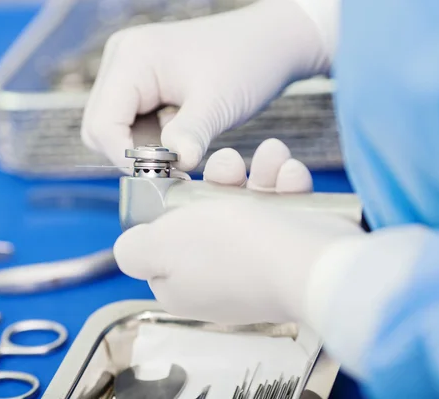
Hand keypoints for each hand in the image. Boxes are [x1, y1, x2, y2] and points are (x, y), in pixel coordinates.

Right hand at [81, 0, 334, 170]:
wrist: (268, 42)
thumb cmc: (248, 61)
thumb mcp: (219, 102)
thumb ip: (192, 134)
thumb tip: (176, 166)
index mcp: (133, 58)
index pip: (103, 123)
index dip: (124, 158)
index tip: (158, 179)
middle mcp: (122, 59)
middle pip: (99, 127)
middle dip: (131, 155)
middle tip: (173, 170)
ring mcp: (129, 70)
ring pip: (114, 130)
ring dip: (144, 150)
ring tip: (185, 150)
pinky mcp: (141, 83)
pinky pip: (131, 124)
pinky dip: (151, 141)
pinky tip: (183, 138)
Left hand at [113, 139, 363, 324]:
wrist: (311, 264)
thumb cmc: (232, 251)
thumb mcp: (162, 246)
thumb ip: (135, 248)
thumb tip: (127, 248)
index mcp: (181, 282)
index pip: (164, 243)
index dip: (168, 210)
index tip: (179, 184)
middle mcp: (218, 276)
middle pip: (206, 215)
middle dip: (218, 179)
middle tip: (228, 164)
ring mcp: (258, 264)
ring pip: (248, 205)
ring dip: (259, 173)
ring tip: (271, 156)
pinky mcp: (292, 250)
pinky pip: (283, 211)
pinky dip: (287, 186)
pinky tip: (290, 173)